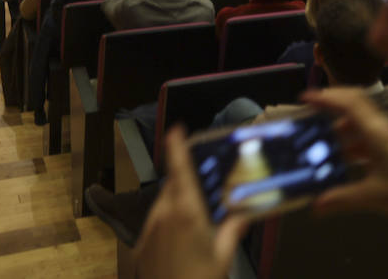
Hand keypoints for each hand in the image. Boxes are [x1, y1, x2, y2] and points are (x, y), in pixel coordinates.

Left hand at [136, 126, 249, 278]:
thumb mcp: (223, 258)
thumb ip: (232, 231)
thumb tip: (245, 214)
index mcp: (186, 213)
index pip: (179, 170)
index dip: (176, 147)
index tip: (176, 129)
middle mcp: (163, 216)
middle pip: (172, 185)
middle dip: (186, 181)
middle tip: (205, 187)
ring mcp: (150, 230)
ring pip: (163, 204)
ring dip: (177, 202)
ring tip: (197, 217)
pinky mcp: (142, 245)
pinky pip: (156, 222)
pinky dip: (168, 221)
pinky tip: (183, 239)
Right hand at [305, 88, 387, 221]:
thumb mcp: (373, 196)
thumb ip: (343, 199)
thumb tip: (314, 206)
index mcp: (377, 134)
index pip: (350, 104)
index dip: (327, 97)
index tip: (305, 98)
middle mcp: (380, 129)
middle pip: (354, 103)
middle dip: (331, 101)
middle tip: (309, 109)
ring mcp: (384, 138)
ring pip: (357, 119)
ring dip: (337, 122)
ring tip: (317, 134)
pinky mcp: (386, 148)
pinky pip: (362, 135)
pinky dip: (346, 139)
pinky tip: (336, 155)